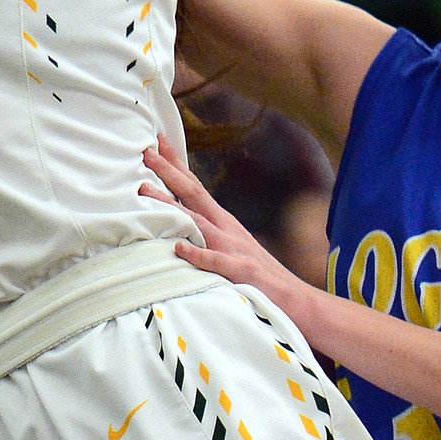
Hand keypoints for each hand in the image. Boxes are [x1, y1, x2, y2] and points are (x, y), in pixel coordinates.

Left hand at [141, 136, 315, 330]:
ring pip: (196, 222)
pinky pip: (215, 261)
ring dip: (170, 206)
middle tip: (146, 152)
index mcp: (222, 220)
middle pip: (193, 193)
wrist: (295, 297)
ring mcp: (233, 247)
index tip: (156, 142)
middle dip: (169, 171)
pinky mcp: (240, 271)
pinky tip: (179, 248)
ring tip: (145, 193)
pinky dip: (197, 253)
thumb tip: (177, 217)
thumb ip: (206, 230)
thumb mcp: (230, 243)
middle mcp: (226, 227)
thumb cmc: (256, 272)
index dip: (176, 164)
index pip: (195, 185)